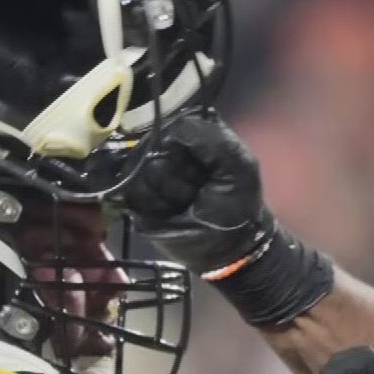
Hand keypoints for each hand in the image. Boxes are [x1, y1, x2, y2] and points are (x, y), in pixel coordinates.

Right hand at [123, 110, 269, 274]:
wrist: (228, 249)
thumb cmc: (236, 204)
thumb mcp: (239, 164)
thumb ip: (211, 137)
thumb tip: (171, 129)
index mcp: (193, 138)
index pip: (173, 124)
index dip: (186, 144)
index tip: (204, 164)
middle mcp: (168, 152)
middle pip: (154, 146)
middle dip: (180, 170)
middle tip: (199, 187)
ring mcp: (149, 175)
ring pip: (142, 169)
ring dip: (170, 190)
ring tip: (188, 202)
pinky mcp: (137, 200)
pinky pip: (134, 191)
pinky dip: (157, 204)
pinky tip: (174, 212)